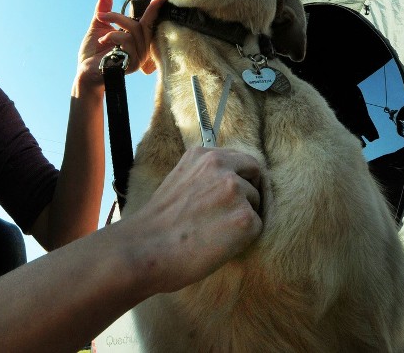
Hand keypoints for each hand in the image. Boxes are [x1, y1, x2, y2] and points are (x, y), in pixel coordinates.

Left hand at [76, 0, 166, 91]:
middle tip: (101, 15)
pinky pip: (128, 42)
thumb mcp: (99, 26)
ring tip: (100, 35)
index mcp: (137, 39)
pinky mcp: (133, 64)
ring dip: (114, 27)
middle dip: (119, 17)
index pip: (149, 22)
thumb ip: (104, 10)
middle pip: (142, 25)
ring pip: (133, 32)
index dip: (155, 9)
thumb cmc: (93, 52)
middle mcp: (141, 48)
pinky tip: (102, 42)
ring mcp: (139, 57)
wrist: (85, 71)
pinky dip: (112, 37)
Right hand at [122, 147, 262, 294]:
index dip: (240, 179)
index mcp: (203, 155)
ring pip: (256, 203)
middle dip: (249, 193)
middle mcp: (221, 166)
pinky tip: (219, 244)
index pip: (241, 159)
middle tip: (230, 216)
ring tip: (215, 233)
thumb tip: (229, 180)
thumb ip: (205, 175)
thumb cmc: (157, 224)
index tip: (231, 197)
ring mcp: (235, 190)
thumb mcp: (178, 180)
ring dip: (243, 218)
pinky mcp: (245, 218)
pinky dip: (244, 239)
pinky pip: (257, 227)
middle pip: (255, 175)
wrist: (145, 249)